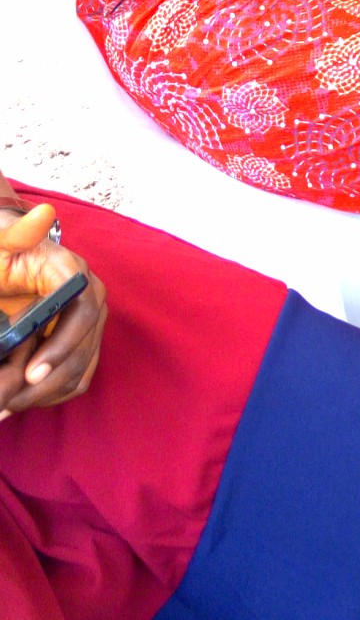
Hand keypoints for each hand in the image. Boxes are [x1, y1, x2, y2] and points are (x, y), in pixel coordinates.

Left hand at [0, 204, 106, 417]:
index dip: (61, 346)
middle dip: (47, 381)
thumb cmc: (3, 250)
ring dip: (46, 394)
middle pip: (84, 349)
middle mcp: (91, 296)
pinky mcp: (83, 340)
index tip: (30, 372)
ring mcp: (90, 321)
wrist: (7, 259)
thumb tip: (45, 214)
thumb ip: (19, 231)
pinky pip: (78, 376)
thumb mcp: (3, 240)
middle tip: (8, 401)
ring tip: (8, 405)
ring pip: (81, 369)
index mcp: (74, 271)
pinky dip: (53, 394)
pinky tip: (24, 399)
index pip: (82, 313)